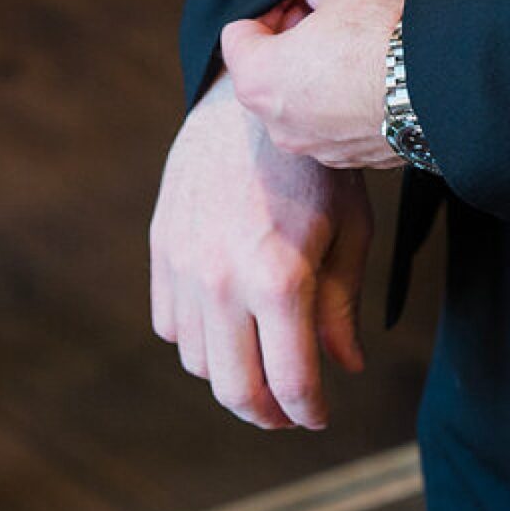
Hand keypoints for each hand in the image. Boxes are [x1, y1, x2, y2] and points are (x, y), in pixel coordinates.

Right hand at [149, 57, 372, 429]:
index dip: (309, 410)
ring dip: (231, 374)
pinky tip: (226, 322)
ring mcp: (184, 265)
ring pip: (199, 362)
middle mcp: (222, 279)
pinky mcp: (161, 247)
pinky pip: (170, 324)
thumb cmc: (312, 160)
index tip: (320, 415)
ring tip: (260, 362)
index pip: (291, 380)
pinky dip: (197, 337)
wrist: (248, 95)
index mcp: (278, 276)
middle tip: (288, 410)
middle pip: (236, 388)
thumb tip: (346, 365)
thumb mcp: (348, 225)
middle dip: (267, 412)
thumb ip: (341, 303)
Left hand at [222, 0, 413, 170]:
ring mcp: (318, 148)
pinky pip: (336, 124)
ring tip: (357, 48)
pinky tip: (376, 77)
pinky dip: (346, 104)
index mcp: (260, 79)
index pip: (237, 35)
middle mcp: (280, 124)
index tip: (296, 1)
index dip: (270, 8)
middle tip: (325, 19)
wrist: (443, 80)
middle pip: (267, 74)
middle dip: (291, 44)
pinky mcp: (354, 159)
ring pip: (303, 103)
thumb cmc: (388, 34)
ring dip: (319, 77)